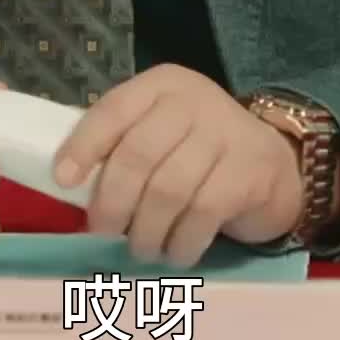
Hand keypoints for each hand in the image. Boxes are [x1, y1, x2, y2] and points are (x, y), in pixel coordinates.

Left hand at [52, 65, 302, 265]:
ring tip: (142, 250)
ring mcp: (226, 133)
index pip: (113, 110)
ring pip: (168, 190)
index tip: (63, 181)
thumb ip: (121, 147)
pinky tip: (177, 253)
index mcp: (161, 87)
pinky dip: (183, 241)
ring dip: (147, 230)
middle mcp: (193, 102)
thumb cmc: (199, 153)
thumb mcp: (160, 133)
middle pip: (138, 155)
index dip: (84, 146)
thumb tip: (70, 188)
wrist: (276, 164)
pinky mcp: (251, 171)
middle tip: (103, 232)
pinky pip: (204, 213)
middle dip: (113, 202)